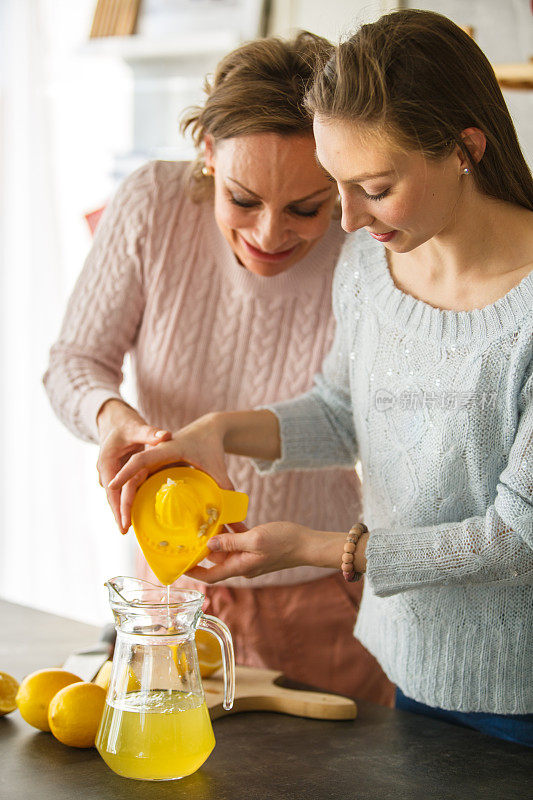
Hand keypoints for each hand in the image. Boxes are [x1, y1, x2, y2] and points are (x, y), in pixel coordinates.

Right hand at [96, 399, 170, 532]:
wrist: (114, 418)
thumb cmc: (125, 422)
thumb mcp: (137, 427)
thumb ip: (151, 433)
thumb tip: (167, 436)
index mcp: (107, 463)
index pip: (113, 491)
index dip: (118, 509)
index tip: (124, 525)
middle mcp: (107, 471)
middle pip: (114, 498)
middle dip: (120, 515)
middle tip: (127, 533)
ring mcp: (114, 473)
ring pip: (119, 496)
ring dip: (125, 510)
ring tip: (134, 528)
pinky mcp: (121, 473)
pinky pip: (126, 490)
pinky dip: (131, 500)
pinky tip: (140, 512)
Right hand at [108, 412, 231, 531]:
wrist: (207, 430)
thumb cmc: (210, 443)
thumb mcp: (216, 464)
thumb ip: (223, 484)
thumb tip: (232, 511)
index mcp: (165, 448)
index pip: (140, 460)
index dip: (125, 473)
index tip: (112, 486)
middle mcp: (154, 455)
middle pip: (131, 477)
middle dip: (123, 501)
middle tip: (123, 526)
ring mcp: (152, 462)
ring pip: (133, 483)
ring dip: (126, 503)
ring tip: (125, 528)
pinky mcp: (154, 468)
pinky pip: (141, 484)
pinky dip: (135, 499)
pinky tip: (135, 518)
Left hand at [186, 521, 309, 582]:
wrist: (307, 544)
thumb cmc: (284, 542)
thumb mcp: (255, 539)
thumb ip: (231, 542)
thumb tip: (209, 544)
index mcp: (240, 567)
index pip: (210, 576)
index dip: (194, 572)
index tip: (179, 565)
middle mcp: (243, 565)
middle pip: (217, 559)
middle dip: (204, 547)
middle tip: (192, 530)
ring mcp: (250, 556)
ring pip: (227, 548)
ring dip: (218, 536)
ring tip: (208, 520)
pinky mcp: (257, 548)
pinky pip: (240, 541)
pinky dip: (233, 532)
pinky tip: (230, 518)